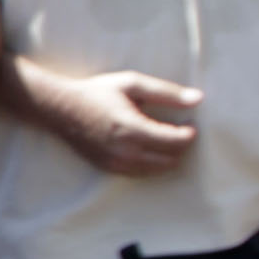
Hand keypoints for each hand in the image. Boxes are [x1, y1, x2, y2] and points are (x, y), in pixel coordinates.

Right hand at [32, 66, 200, 177]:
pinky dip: (153, 163)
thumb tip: (198, 99)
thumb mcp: (131, 84)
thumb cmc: (96, 93)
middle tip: (180, 129)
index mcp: (133, 129)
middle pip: (172, 159)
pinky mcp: (110, 169)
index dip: (190, 133)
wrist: (60, 110)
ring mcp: (117, 164)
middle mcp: (126, 152)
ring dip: (169, 156)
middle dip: (182, 146)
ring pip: (159, 170)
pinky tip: (149, 147)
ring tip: (167, 138)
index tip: (190, 122)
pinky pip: (142, 173)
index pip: (176, 142)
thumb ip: (166, 92)